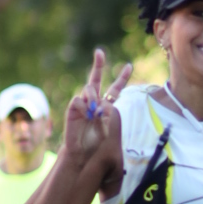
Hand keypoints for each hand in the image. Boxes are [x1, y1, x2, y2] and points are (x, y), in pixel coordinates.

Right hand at [65, 48, 132, 172]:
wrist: (82, 151)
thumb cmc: (96, 141)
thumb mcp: (107, 129)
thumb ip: (108, 116)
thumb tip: (102, 104)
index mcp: (105, 105)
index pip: (115, 89)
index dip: (122, 77)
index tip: (129, 66)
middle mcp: (94, 100)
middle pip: (95, 78)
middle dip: (97, 64)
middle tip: (99, 52)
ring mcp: (83, 103)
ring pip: (89, 88)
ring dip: (93, 97)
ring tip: (94, 111)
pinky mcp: (73, 108)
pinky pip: (78, 100)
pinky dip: (84, 106)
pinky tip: (86, 114)